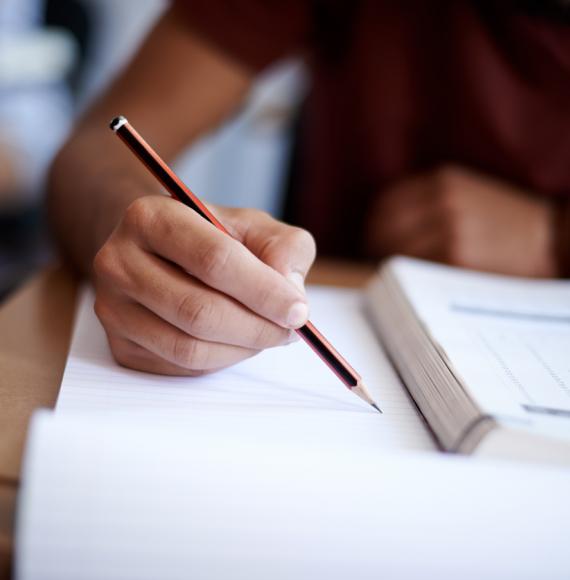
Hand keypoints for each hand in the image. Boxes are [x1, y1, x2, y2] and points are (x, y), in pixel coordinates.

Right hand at [93, 196, 315, 374]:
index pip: (213, 260)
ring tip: (268, 334)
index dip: (263, 291)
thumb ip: (283, 247)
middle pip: (199, 311)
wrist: (159, 251)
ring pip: (189, 347)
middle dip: (257, 327)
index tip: (299, 311)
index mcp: (151, 217)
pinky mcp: (120, 344)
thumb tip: (290, 291)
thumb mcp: (253, 226)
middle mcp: (119, 261)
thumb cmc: (210, 237)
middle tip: (291, 330)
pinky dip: (221, 359)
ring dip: (242, 348)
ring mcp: (113, 307)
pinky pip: (181, 366)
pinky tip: (236, 340)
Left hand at [366, 165, 556, 276]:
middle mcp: (442, 200)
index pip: (384, 204)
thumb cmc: (505, 221)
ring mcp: (449, 228)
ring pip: (396, 250)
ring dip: (389, 264)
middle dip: (375, 246)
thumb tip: (384, 227)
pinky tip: (412, 281)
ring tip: (394, 273)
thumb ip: (428, 201)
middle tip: (377, 262)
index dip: (373, 226)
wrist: (550, 239)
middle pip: (384, 228)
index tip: (372, 240)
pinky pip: (415, 268)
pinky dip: (407, 276)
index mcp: (442, 180)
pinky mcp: (456, 257)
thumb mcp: (467, 192)